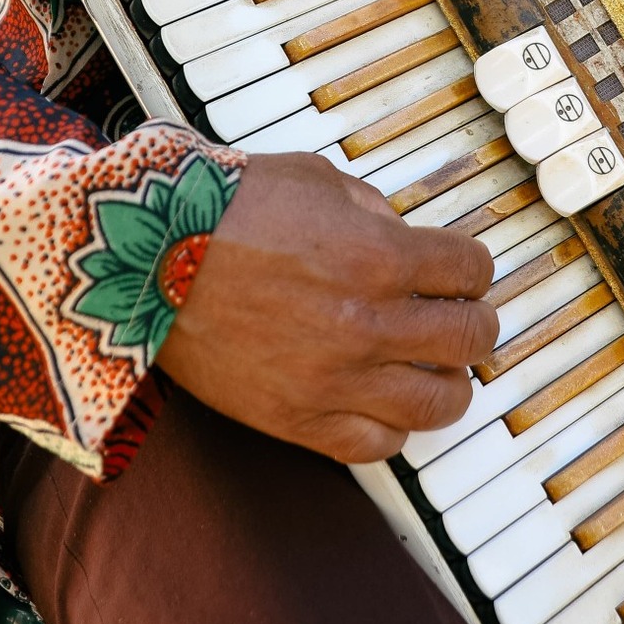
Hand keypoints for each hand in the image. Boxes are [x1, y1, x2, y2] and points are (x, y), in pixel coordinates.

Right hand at [156, 151, 498, 462]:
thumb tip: (400, 235)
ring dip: (449, 382)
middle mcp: (369, 323)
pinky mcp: (297, 419)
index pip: (469, 271)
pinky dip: (393, 427)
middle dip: (474, 324)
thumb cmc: (225, 207)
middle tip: (463, 318)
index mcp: (380, 255)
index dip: (471, 268)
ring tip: (436, 369)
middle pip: (469, 339)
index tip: (461, 271)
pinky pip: (376, 445)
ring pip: (438, 404)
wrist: (148, 257)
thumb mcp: (315, 179)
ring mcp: (335, 379)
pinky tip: (386, 403)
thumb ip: (370, 208)